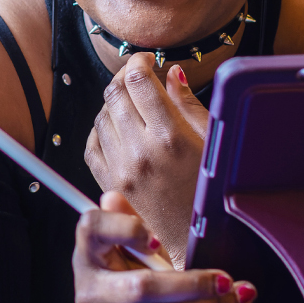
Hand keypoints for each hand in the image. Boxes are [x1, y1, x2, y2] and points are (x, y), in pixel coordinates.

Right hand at [72, 192, 255, 302]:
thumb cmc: (124, 273)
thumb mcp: (126, 246)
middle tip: (227, 281)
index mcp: (88, 252)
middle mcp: (90, 289)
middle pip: (141, 287)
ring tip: (238, 299)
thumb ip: (127, 223)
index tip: (157, 239)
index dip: (126, 230)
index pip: (94, 228)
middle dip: (192, 284)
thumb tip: (114, 197)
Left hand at [85, 55, 208, 260]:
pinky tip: (114, 127)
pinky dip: (99, 130)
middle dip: (125, 78)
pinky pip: (92, 145)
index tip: (146, 61)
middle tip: (137, 77)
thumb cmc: (212, 190)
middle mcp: (141, 150)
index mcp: (171, 136)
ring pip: (101, 116)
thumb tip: (172, 73)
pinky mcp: (110, 184)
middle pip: (115, 94)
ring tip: (130, 103)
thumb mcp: (211, 142)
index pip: (140, 81)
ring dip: (113, 103)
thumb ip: (188, 105)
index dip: (139, 62)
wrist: (196, 241)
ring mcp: (122, 168)